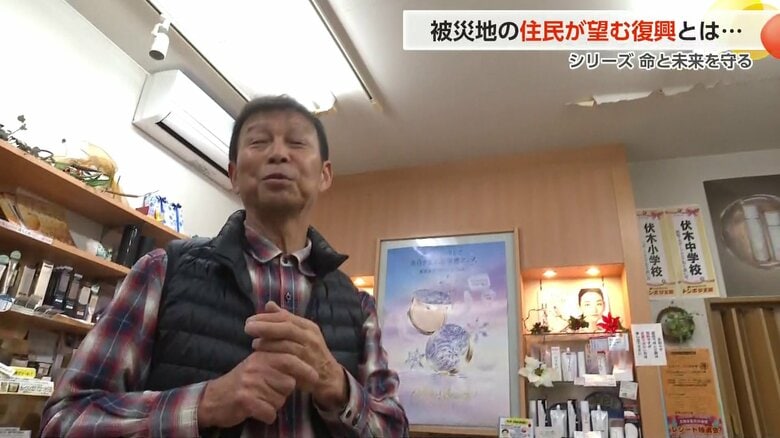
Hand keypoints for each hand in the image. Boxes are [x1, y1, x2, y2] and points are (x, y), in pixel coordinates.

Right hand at [197, 350, 317, 427]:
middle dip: (284, 392)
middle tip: (270, 392)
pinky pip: (269, 412)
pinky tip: (257, 411)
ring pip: (280, 400)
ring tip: (260, 399)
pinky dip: (267, 416)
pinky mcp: (245, 400)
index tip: (315, 378)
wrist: (214, 399)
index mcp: (261, 355)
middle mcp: (256, 366)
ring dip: (274, 404)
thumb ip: (279, 361)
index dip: (304, 370)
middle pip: (288, 383)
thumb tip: (307, 363)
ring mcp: (250, 383)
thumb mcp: (259, 365)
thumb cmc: (243, 382)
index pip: (289, 359)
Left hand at [245, 301, 348, 410]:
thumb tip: (269, 305)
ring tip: (254, 343)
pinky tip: (262, 356)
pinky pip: (288, 359)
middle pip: (287, 327)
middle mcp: (310, 336)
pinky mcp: (306, 366)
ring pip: (287, 343)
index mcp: (308, 326)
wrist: (328, 376)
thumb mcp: (300, 334)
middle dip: (266, 326)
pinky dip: (274, 356)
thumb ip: (285, 321)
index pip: (286, 317)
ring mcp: (309, 351)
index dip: (267, 317)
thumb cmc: (310, 353)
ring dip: (268, 342)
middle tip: (248, 327)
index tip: (251, 319)